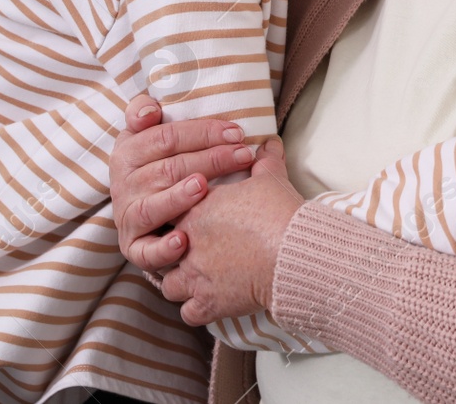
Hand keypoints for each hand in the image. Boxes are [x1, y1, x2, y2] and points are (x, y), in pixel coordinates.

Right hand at [111, 94, 256, 271]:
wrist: (140, 213)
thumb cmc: (156, 165)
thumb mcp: (146, 134)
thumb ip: (143, 112)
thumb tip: (151, 110)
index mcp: (127, 152)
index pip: (165, 137)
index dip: (201, 133)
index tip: (235, 132)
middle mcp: (124, 185)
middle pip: (167, 169)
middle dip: (208, 160)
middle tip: (242, 156)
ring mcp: (128, 217)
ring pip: (152, 207)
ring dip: (178, 198)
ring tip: (203, 188)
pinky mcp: (134, 248)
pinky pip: (145, 252)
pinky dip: (163, 248)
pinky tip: (183, 240)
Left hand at [160, 138, 303, 324]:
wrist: (293, 251)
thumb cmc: (279, 212)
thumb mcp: (271, 178)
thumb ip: (264, 158)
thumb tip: (268, 143)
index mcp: (196, 208)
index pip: (169, 207)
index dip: (177, 213)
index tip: (187, 218)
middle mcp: (187, 242)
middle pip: (162, 247)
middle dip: (172, 249)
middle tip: (188, 249)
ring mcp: (194, 276)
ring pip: (169, 284)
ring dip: (181, 282)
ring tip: (196, 278)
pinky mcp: (208, 303)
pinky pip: (188, 312)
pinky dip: (196, 309)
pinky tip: (207, 302)